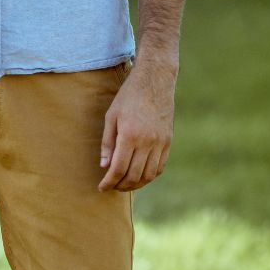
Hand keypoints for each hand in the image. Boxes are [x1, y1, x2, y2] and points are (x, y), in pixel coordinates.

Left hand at [98, 59, 177, 191]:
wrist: (155, 81)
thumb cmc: (128, 97)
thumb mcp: (111, 117)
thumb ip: (107, 143)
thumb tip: (104, 166)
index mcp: (130, 136)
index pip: (118, 169)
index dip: (109, 182)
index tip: (102, 188)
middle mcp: (147, 141)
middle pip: (133, 175)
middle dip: (120, 186)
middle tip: (111, 187)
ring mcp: (160, 142)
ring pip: (149, 175)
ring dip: (136, 184)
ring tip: (124, 185)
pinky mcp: (168, 141)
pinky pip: (160, 166)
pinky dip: (150, 176)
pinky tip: (140, 176)